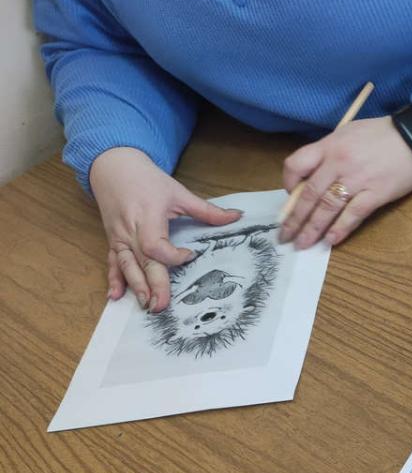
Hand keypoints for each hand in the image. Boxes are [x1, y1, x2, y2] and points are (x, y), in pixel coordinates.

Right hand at [90, 148, 242, 311]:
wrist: (113, 166)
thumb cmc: (147, 179)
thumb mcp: (179, 192)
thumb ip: (207, 210)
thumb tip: (237, 217)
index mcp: (148, 218)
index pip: (156, 245)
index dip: (173, 255)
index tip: (190, 255)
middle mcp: (130, 230)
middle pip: (142, 261)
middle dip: (152, 285)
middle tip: (161, 306)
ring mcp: (119, 237)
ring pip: (126, 265)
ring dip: (135, 286)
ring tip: (145, 305)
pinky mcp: (113, 240)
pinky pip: (112, 262)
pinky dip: (114, 279)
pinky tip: (115, 296)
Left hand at [279, 116, 411, 248]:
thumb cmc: (381, 133)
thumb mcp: (348, 133)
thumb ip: (329, 152)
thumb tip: (313, 175)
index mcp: (329, 146)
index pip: (296, 165)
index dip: (287, 184)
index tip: (288, 198)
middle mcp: (338, 163)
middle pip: (309, 194)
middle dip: (294, 218)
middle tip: (285, 236)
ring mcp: (358, 179)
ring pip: (328, 207)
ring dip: (313, 229)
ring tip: (303, 244)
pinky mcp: (377, 193)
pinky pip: (354, 213)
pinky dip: (341, 228)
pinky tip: (331, 240)